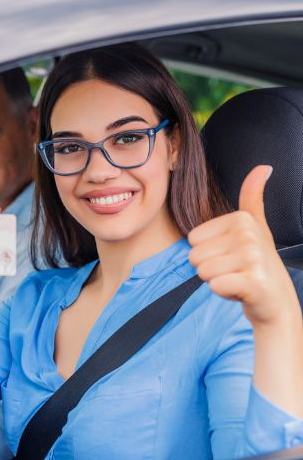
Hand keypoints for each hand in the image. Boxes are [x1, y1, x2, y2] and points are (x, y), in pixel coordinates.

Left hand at [189, 165, 299, 325]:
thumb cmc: (257, 264)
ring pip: (202, 271)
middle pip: (194, 255)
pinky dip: (224, 293)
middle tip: (235, 270)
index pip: (192, 239)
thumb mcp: (255, 226)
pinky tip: (241, 291)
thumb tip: (262, 167)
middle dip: (211, 268)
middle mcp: (248, 234)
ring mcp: (252, 258)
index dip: (209, 252)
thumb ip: (252, 197)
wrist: (277, 302)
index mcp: (241, 219)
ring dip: (217, 280)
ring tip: (238, 278)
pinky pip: (214, 286)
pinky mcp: (253, 282)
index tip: (232, 256)